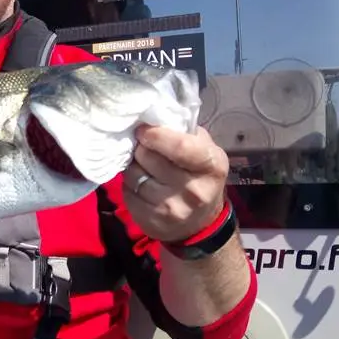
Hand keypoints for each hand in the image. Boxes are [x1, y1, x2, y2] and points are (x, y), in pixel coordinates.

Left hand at [122, 124, 228, 242]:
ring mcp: (171, 209)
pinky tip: (141, 184)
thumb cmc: (200, 175)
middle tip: (143, 146)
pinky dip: (129, 184)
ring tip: (143, 166)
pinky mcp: (151, 221)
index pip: (180, 146)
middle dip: (141, 147)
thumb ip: (185, 131)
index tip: (144, 130)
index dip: (156, 135)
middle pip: (149, 158)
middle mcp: (193, 190)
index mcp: (211, 166)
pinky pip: (128, 192)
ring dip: (134, 166)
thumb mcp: (205, 150)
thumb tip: (154, 115)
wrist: (200, 223)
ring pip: (134, 175)